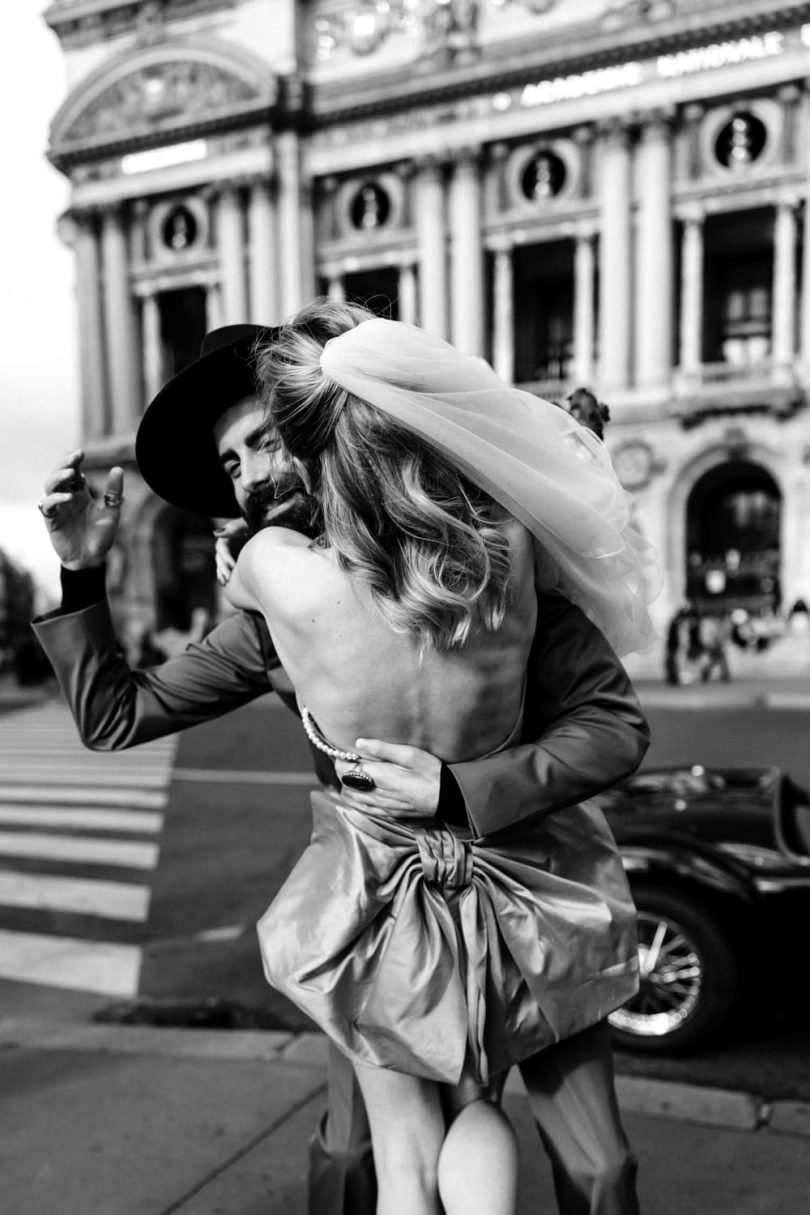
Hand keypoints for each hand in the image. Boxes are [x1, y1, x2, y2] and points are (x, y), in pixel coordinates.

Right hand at [39, 451, 123, 569]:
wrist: (92, 560)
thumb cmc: (101, 538)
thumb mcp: (111, 513)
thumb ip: (114, 492)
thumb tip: (118, 468)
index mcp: (81, 495)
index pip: (74, 472)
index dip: (75, 461)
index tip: (81, 453)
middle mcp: (68, 498)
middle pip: (59, 474)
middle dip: (65, 463)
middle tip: (75, 456)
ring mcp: (58, 509)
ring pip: (50, 485)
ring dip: (58, 476)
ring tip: (71, 472)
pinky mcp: (52, 520)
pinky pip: (47, 505)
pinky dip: (55, 499)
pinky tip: (68, 497)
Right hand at [214, 519, 251, 585]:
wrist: (262, 527)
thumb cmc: (254, 523)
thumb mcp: (245, 523)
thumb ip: (232, 528)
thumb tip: (216, 533)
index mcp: (226, 537)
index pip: (222, 548)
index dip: (226, 557)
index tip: (232, 565)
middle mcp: (225, 547)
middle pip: (220, 559)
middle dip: (223, 569)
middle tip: (229, 578)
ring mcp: (229, 554)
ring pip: (221, 565)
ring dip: (222, 574)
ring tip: (225, 583)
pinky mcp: (232, 561)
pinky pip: (225, 569)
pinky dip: (224, 576)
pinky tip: (225, 584)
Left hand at [334, 739, 441, 818]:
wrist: (448, 798)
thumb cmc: (432, 772)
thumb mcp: (410, 754)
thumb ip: (383, 749)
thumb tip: (359, 743)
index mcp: (380, 777)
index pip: (346, 770)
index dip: (341, 760)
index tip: (345, 752)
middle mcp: (377, 794)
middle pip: (346, 785)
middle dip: (344, 772)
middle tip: (350, 761)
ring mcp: (382, 807)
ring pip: (353, 799)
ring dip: (349, 786)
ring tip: (356, 775)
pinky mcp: (389, 814)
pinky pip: (365, 809)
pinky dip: (358, 800)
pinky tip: (361, 793)